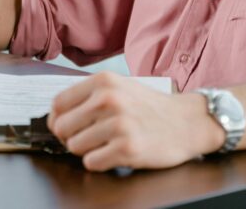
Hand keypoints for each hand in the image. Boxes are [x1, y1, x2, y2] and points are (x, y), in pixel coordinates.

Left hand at [47, 71, 224, 171]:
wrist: (188, 122)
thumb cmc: (151, 107)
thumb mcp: (120, 88)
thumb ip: (89, 96)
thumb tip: (57, 116)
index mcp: (103, 81)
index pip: (58, 104)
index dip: (59, 120)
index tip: (68, 127)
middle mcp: (108, 99)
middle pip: (62, 127)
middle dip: (72, 138)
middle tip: (90, 139)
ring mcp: (118, 124)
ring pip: (75, 147)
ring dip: (88, 151)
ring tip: (107, 144)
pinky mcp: (127, 148)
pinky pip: (92, 162)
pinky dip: (100, 163)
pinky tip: (115, 154)